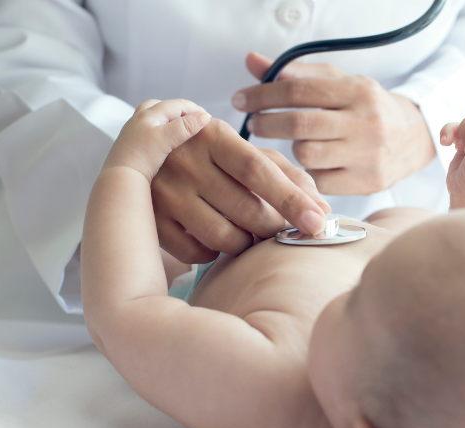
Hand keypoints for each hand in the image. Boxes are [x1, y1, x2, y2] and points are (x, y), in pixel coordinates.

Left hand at [103, 99, 211, 181]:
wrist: (120, 177)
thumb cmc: (141, 157)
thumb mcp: (166, 139)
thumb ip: (185, 127)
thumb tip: (204, 117)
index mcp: (148, 113)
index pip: (177, 104)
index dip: (195, 109)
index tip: (208, 119)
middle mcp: (139, 118)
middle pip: (164, 107)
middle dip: (181, 111)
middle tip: (195, 122)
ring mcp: (133, 130)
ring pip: (155, 118)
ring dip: (170, 120)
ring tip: (181, 130)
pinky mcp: (131, 143)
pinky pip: (149, 129)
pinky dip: (161, 130)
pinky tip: (166, 142)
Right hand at [152, 118, 330, 263]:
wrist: (142, 149)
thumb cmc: (206, 152)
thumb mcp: (242, 149)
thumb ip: (285, 173)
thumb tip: (321, 209)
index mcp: (212, 135)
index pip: (258, 170)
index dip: (291, 199)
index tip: (318, 222)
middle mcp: (184, 161)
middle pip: (245, 208)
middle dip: (273, 226)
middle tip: (282, 230)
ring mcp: (164, 192)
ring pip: (222, 235)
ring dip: (246, 243)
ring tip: (250, 234)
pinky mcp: (151, 219)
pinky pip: (195, 252)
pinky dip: (215, 253)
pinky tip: (219, 239)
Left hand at [232, 53, 434, 194]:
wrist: (412, 138)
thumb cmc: (364, 107)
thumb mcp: (337, 82)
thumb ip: (294, 72)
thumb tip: (252, 61)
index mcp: (359, 90)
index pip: (299, 90)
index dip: (263, 95)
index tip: (241, 99)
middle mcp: (368, 122)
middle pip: (300, 124)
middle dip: (267, 123)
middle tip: (254, 123)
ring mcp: (369, 155)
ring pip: (307, 155)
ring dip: (292, 149)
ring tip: (293, 142)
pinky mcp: (368, 183)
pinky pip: (320, 181)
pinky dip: (309, 173)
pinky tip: (312, 163)